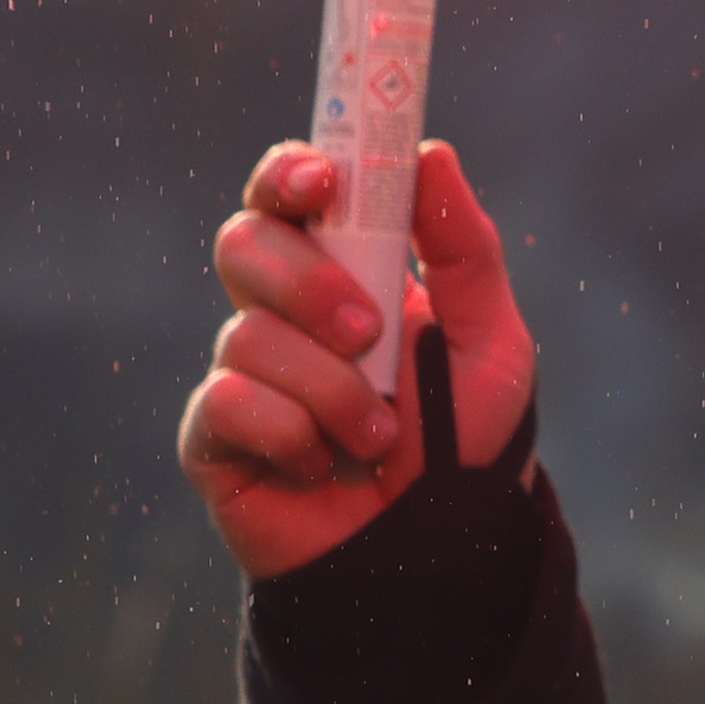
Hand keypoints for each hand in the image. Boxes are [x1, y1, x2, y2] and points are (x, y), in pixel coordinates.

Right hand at [180, 140, 540, 578]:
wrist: (433, 550)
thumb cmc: (463, 442)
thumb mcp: (491, 340)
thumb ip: (464, 249)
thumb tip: (430, 153)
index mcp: (345, 272)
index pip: (291, 195)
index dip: (291, 173)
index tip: (322, 182)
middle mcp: (282, 313)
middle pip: (246, 243)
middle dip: (310, 284)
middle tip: (369, 333)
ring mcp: (243, 373)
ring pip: (249, 333)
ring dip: (332, 389)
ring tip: (376, 435)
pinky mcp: (213, 437)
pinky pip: (230, 403)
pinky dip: (295, 434)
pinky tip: (321, 466)